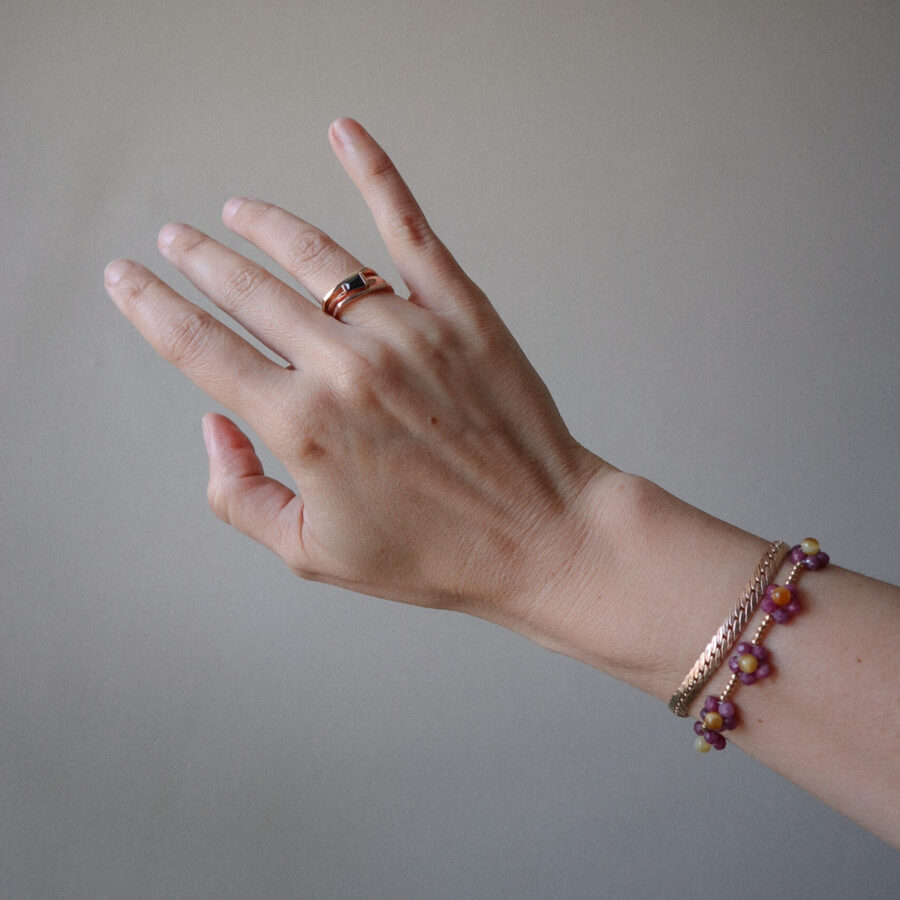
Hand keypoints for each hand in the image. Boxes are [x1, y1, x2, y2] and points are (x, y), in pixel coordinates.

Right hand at [104, 118, 609, 625]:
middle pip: (249, 291)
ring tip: (237, 211)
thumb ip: (241, 496)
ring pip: (316, 257)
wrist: (540, 536)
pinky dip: (374, 173)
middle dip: (199, 259)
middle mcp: (347, 369)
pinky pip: (409, 228)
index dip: (153, 308)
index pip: (202, 349)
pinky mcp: (461, 310)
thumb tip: (214, 426)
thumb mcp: (313, 552)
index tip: (126, 279)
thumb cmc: (433, 555)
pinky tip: (344, 134)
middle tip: (176, 238)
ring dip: (264, 227)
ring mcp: (407, 331)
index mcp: (304, 428)